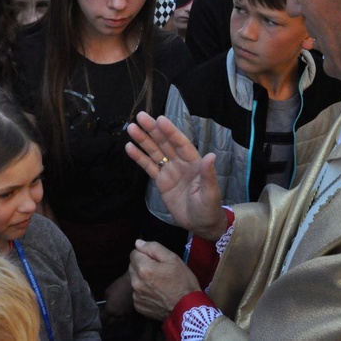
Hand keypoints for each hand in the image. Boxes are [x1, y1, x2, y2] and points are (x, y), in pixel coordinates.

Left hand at [101, 273, 133, 328]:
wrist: (133, 284)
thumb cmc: (119, 285)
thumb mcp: (108, 291)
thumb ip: (105, 299)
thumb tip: (104, 303)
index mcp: (110, 310)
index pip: (103, 318)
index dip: (99, 318)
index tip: (98, 315)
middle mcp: (117, 315)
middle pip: (110, 323)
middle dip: (105, 323)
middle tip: (103, 320)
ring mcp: (124, 314)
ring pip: (117, 323)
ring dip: (113, 322)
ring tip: (110, 320)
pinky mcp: (130, 312)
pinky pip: (123, 319)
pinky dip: (119, 320)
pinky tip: (118, 316)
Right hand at [126, 112, 226, 240]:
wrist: (200, 225)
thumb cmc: (209, 208)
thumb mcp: (210, 193)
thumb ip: (208, 174)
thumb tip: (210, 156)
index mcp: (194, 162)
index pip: (181, 143)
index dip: (171, 131)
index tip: (160, 119)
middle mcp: (181, 162)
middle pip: (165, 143)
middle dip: (153, 130)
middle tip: (141, 116)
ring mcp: (170, 170)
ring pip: (155, 152)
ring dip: (143, 140)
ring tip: (132, 128)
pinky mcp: (161, 181)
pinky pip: (149, 167)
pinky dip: (139, 157)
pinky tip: (129, 147)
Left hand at [129, 239, 199, 319]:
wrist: (187, 309)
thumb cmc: (182, 282)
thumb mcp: (173, 259)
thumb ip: (153, 248)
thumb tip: (138, 243)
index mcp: (143, 268)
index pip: (134, 253)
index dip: (145, 254)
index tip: (157, 260)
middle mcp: (135, 282)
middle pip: (133, 266)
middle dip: (143, 265)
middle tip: (159, 271)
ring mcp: (136, 296)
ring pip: (134, 280)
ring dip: (142, 279)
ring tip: (158, 283)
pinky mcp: (138, 306)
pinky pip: (137, 293)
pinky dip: (144, 291)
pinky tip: (156, 294)